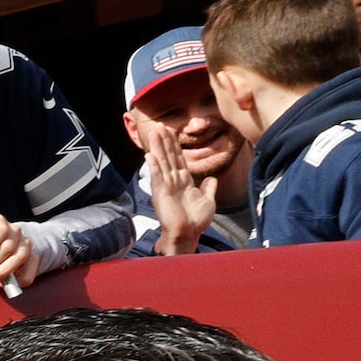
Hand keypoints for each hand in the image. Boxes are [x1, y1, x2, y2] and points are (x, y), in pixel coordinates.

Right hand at [136, 126, 218, 255]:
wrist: (188, 234)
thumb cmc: (196, 221)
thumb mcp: (208, 201)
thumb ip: (208, 189)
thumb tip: (211, 179)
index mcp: (184, 181)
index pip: (178, 158)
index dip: (174, 144)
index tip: (170, 131)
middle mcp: (173, 181)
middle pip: (168, 156)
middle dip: (164, 140)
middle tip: (158, 125)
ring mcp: (166, 186)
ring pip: (162, 162)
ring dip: (157, 147)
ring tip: (153, 133)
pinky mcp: (161, 194)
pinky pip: (157, 177)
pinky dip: (154, 166)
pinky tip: (149, 155)